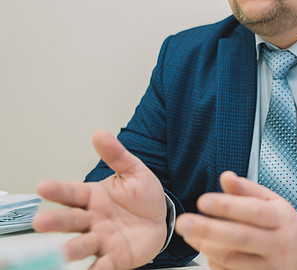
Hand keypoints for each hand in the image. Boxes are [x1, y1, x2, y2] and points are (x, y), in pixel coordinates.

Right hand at [33, 130, 167, 269]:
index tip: (42, 186)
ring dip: (71, 249)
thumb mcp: (134, 171)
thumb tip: (100, 133)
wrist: (161, 219)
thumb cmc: (143, 196)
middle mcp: (92, 220)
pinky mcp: (114, 258)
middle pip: (71, 220)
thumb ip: (117, 155)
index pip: (71, 193)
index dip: (57, 190)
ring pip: (82, 245)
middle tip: (40, 222)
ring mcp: (101, 240)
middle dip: (55, 222)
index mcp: (93, 197)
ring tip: (62, 253)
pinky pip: (103, 266)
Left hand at [175, 171, 296, 269]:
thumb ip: (247, 189)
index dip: (226, 206)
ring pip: (232, 259)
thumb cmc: (283, 225)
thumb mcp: (272, 201)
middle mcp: (278, 244)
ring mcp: (270, 267)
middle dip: (208, 229)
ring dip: (206, 246)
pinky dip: (214, 261)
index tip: (203, 201)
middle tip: (184, 222)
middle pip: (240, 237)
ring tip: (190, 235)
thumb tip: (226, 177)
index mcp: (282, 218)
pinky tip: (207, 250)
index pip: (253, 211)